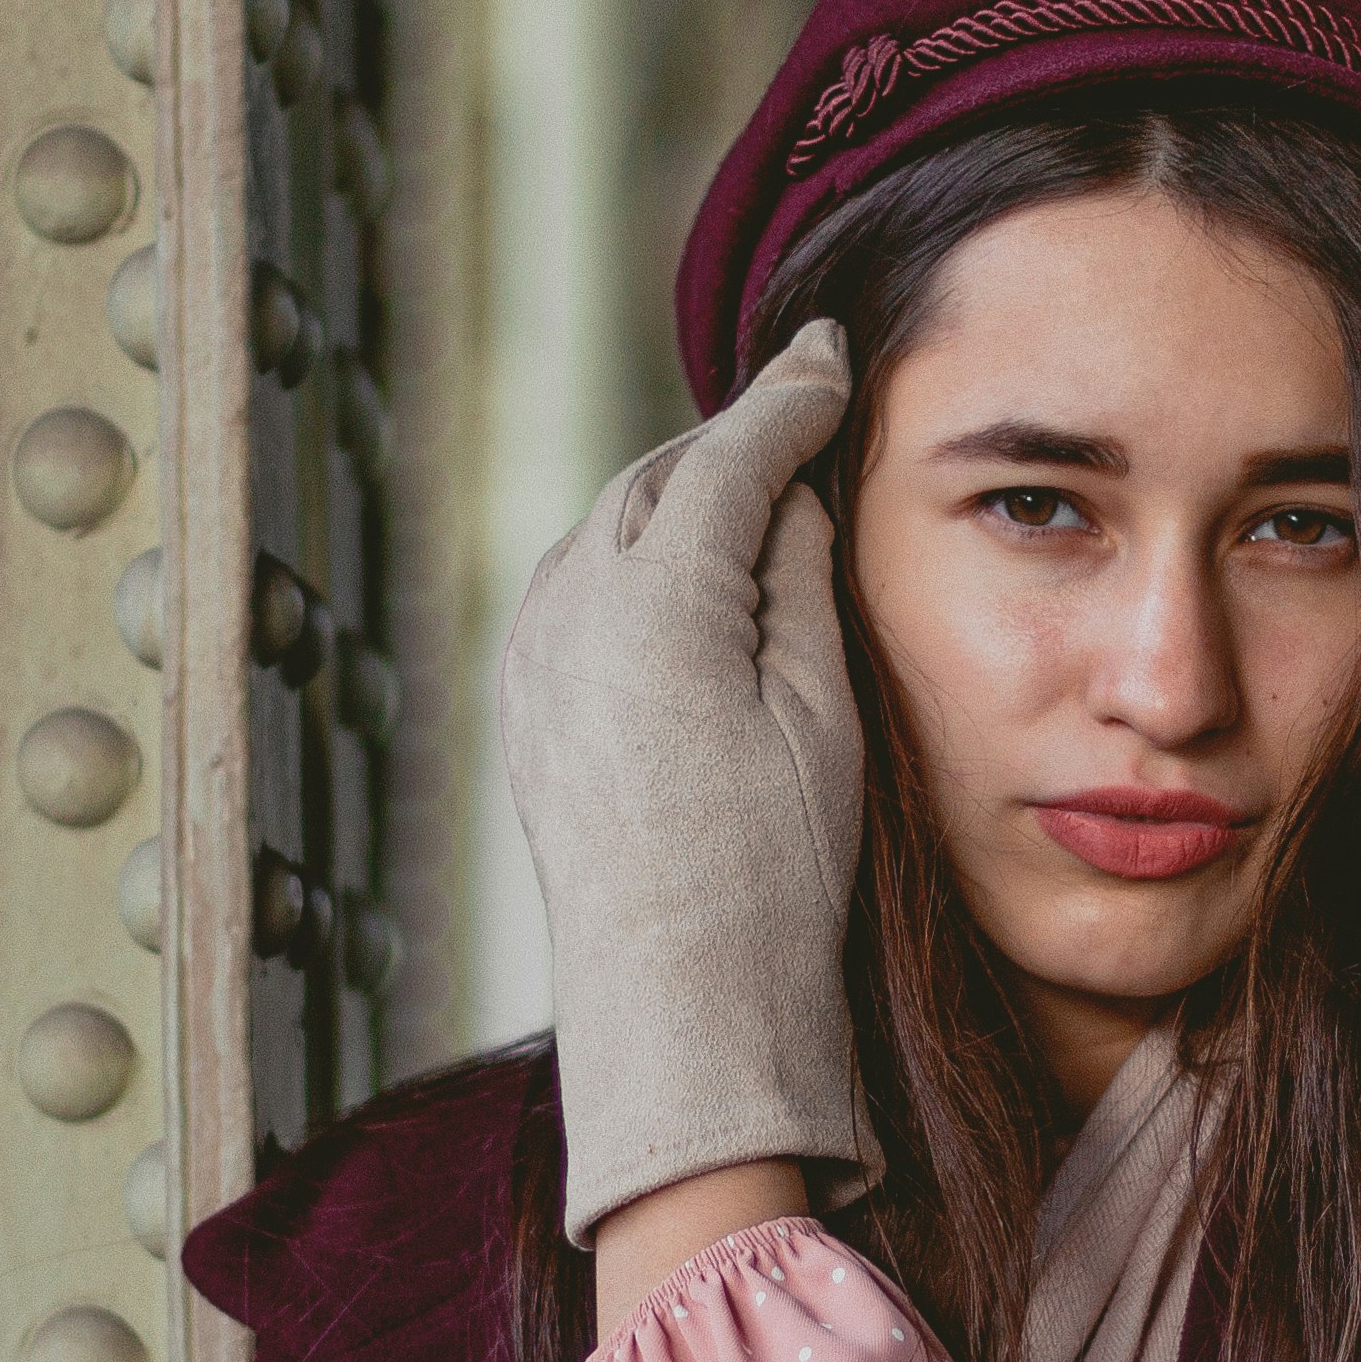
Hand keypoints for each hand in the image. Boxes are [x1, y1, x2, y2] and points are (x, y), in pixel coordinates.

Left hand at [500, 320, 862, 1240]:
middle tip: (807, 417)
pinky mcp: (525, 704)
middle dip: (733, 444)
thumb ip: (800, 576)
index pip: (734, 455)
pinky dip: (634, 560)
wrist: (682, 1003)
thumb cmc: (774, 871)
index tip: (835, 358)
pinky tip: (684, 580)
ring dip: (681, 499)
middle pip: (661, 478)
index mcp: (657, 596)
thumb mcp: (822, 708)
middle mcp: (572, 609)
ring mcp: (535, 656)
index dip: (793, 400)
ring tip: (756, 493)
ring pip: (611, 527)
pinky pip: (577, 589)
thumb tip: (789, 494)